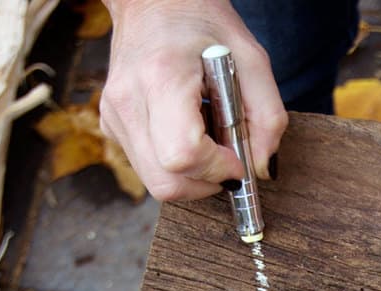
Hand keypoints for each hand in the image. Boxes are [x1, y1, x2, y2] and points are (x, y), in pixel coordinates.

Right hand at [100, 0, 287, 199]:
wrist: (150, 0)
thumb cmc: (202, 22)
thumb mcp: (251, 59)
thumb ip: (268, 118)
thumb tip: (261, 169)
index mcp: (161, 77)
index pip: (183, 155)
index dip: (217, 169)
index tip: (237, 159)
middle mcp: (129, 101)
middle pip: (166, 181)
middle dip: (206, 182)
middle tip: (226, 158)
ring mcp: (114, 116)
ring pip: (157, 183)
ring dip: (192, 176)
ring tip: (207, 138)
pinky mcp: (112, 126)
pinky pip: (148, 169)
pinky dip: (175, 166)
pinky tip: (187, 133)